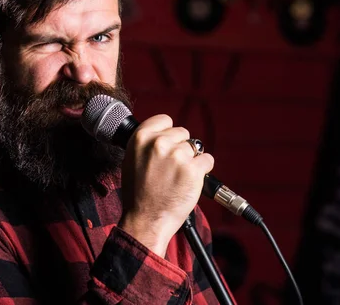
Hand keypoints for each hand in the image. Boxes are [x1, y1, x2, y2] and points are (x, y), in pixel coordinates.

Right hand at [118, 114, 213, 256]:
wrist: (145, 220)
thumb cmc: (138, 194)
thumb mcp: (132, 160)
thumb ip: (147, 144)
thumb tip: (164, 134)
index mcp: (141, 138)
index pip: (165, 120)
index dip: (169, 133)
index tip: (169, 144)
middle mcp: (159, 143)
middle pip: (182, 133)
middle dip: (180, 148)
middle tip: (171, 168)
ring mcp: (177, 156)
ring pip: (195, 147)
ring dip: (192, 160)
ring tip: (178, 177)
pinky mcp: (193, 170)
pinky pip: (207, 160)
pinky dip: (203, 170)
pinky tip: (190, 181)